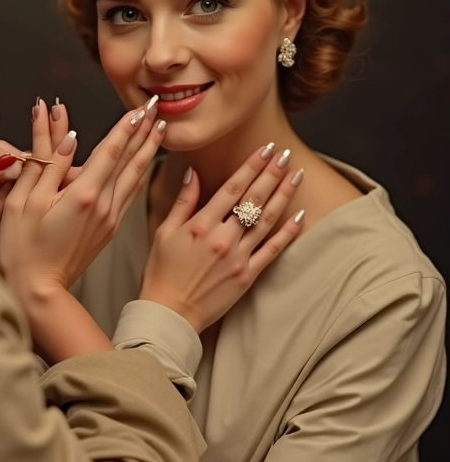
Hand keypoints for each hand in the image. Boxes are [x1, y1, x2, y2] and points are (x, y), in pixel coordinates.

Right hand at [0, 97, 163, 301]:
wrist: (37, 290)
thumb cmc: (23, 248)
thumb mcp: (24, 199)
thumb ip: (46, 160)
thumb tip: (57, 125)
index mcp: (83, 195)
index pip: (111, 151)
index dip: (126, 125)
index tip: (140, 105)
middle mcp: (103, 206)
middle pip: (130, 161)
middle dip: (145, 131)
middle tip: (158, 107)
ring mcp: (109, 219)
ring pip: (136, 177)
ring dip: (149, 150)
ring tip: (160, 128)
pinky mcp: (109, 229)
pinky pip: (130, 194)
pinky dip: (141, 174)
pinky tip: (145, 165)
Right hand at [140, 145, 304, 332]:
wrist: (170, 312)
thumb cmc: (162, 272)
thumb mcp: (164, 232)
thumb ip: (183, 202)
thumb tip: (194, 173)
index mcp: (201, 224)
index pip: (232, 187)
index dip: (251, 165)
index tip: (266, 149)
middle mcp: (223, 238)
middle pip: (254, 199)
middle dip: (272, 173)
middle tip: (286, 154)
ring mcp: (239, 257)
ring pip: (267, 220)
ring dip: (284, 195)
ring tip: (296, 175)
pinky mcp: (248, 275)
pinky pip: (273, 250)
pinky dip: (288, 232)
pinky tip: (300, 215)